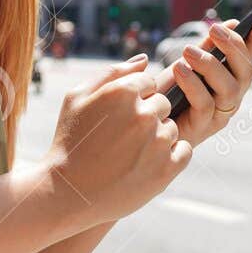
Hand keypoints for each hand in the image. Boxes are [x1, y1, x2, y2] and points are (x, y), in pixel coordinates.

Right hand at [43, 54, 191, 226]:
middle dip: (147, 116)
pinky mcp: (166, 169)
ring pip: (172, 128)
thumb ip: (112, 73)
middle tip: (122, 138)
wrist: (67, 193)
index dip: (132, 100)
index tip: (116, 118)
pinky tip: (145, 164)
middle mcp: (144, 114)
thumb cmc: (70, 141)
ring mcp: (157, 143)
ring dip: (157, 137)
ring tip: (130, 154)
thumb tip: (145, 59)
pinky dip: (170, 157)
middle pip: (163, 104)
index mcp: (123, 92)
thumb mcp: (77, 98)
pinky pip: (184, 151)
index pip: (148, 82)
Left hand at [153, 18, 251, 149]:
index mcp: (229, 81)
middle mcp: (230, 99)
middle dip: (233, 47)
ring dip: (210, 65)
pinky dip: (193, 84)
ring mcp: (219, 116)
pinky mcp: (201, 128)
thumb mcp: (187, 63)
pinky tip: (179, 69)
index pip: (248, 58)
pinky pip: (205, 104)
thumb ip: (209, 46)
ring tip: (187, 50)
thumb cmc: (166, 91)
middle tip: (213, 29)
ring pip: (230, 90)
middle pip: (247, 73)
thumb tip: (235, 23)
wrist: (143, 120)